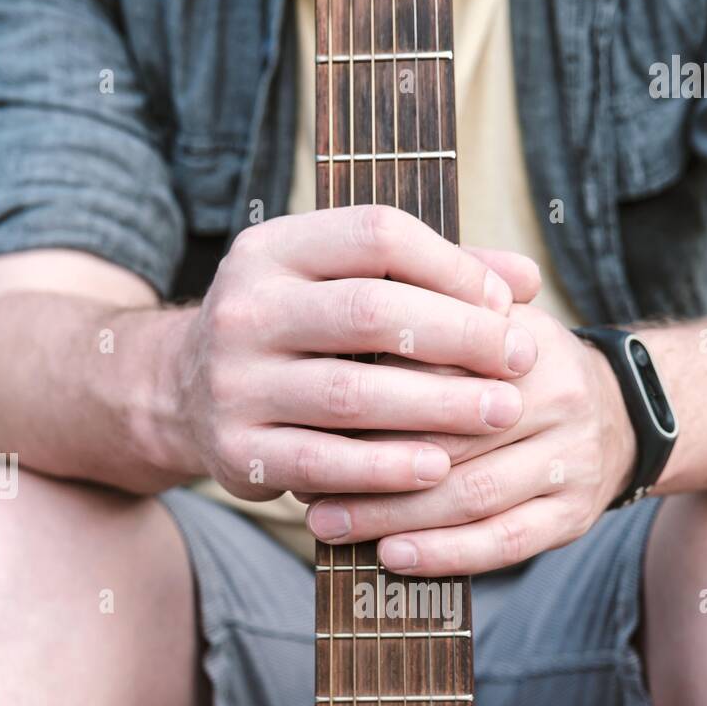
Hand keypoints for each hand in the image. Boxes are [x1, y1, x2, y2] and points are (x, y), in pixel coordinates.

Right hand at [170, 205, 540, 499]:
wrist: (181, 393)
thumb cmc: (294, 332)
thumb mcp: (337, 282)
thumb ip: (429, 275)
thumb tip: (526, 281)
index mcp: (273, 248)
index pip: (376, 236)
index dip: (453, 267)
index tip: (507, 304)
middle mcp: (245, 308)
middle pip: (371, 313)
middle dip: (459, 337)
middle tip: (522, 361)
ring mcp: (233, 383)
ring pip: (351, 393)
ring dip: (437, 406)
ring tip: (501, 413)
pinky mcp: (236, 452)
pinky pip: (322, 463)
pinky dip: (383, 469)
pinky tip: (436, 469)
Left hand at [306, 306, 636, 573]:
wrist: (622, 413)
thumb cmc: (519, 369)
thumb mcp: (487, 323)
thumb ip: (427, 314)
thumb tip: (338, 329)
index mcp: (527, 343)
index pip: (438, 369)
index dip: (369, 396)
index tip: (307, 420)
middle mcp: (559, 398)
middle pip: (450, 438)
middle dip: (369, 467)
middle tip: (304, 487)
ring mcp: (571, 461)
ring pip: (472, 495)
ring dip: (394, 517)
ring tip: (330, 526)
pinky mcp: (573, 515)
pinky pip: (504, 543)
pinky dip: (445, 554)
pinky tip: (393, 558)